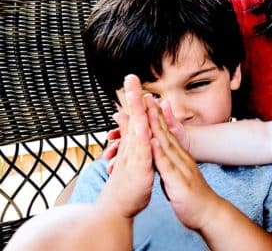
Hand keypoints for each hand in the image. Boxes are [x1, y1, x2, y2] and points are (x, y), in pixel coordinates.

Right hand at [97, 75, 154, 217]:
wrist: (118, 207)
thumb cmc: (126, 181)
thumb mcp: (131, 154)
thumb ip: (128, 135)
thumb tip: (122, 116)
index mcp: (134, 142)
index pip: (134, 116)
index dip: (133, 98)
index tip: (131, 78)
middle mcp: (132, 146)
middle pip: (133, 117)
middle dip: (132, 97)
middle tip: (130, 77)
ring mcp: (134, 156)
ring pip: (136, 131)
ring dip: (136, 113)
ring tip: (136, 95)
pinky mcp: (139, 168)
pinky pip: (142, 151)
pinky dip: (142, 139)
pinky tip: (142, 127)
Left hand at [148, 100, 223, 230]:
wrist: (209, 213)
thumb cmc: (193, 196)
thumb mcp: (179, 174)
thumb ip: (170, 162)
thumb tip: (161, 154)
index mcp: (179, 157)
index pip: (166, 133)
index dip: (157, 117)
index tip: (147, 102)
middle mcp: (181, 158)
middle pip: (166, 133)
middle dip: (155, 115)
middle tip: (145, 97)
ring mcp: (181, 168)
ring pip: (166, 144)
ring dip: (156, 127)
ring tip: (146, 111)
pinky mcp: (179, 181)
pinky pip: (167, 165)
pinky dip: (159, 152)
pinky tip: (152, 141)